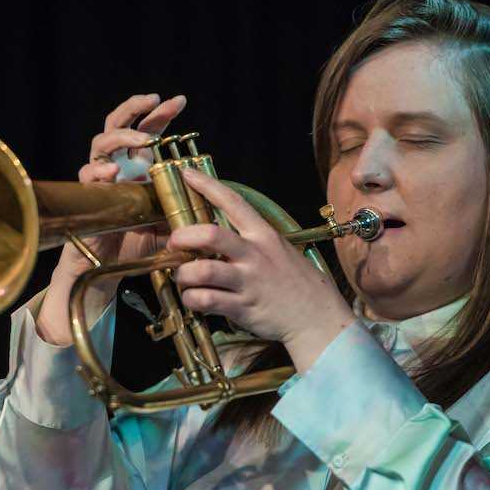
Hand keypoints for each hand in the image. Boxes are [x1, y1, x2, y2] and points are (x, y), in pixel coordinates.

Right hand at [54, 93, 187, 284]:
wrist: (111, 263)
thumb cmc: (138, 241)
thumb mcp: (168, 221)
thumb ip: (183, 207)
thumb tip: (210, 201)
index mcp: (137, 165)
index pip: (147, 130)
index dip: (160, 114)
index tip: (180, 101)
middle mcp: (117, 164)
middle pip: (118, 123)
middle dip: (136, 108)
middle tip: (154, 100)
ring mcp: (100, 176)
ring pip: (102, 142)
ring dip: (123, 137)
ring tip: (143, 141)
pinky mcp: (89, 193)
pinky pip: (88, 174)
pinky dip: (100, 170)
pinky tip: (114, 172)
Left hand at [167, 169, 356, 371]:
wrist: (316, 316)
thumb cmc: (295, 283)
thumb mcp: (279, 250)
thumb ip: (252, 240)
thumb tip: (218, 234)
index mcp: (263, 235)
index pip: (233, 202)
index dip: (207, 185)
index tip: (187, 173)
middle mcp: (254, 255)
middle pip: (209, 235)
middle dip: (182, 236)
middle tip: (173, 243)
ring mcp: (247, 282)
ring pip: (202, 271)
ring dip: (183, 274)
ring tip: (182, 278)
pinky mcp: (242, 307)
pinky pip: (205, 300)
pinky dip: (191, 299)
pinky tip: (194, 299)